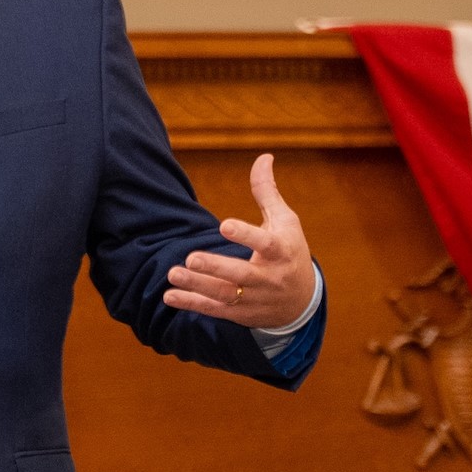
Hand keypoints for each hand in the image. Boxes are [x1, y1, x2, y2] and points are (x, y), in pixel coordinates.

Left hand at [165, 153, 316, 328]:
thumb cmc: (290, 250)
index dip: (246, 235)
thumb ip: (267, 192)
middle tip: (191, 257)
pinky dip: (192, 304)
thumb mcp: (285, 221)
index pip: (265, 243)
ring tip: (174, 273)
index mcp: (281, 251)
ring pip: (224, 295)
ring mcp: (254, 298)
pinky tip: (170, 296)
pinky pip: (215, 310)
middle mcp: (269, 278)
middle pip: (241, 274)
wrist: (302, 302)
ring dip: (198, 286)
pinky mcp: (241, 313)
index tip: (224, 225)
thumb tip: (263, 157)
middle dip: (216, 267)